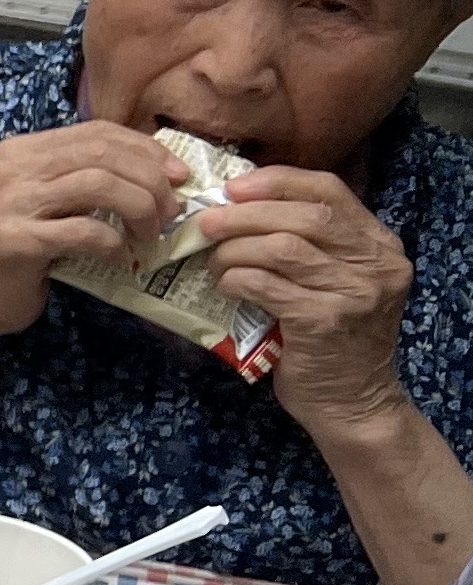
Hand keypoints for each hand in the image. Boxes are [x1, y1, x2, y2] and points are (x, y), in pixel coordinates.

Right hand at [0, 122, 186, 343]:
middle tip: (171, 211)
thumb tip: (159, 171)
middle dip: (151, 180)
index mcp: (22, 150)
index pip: (97, 132)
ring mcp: (13, 202)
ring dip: (141, 210)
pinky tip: (123, 260)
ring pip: (100, 185)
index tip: (178, 175)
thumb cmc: (18, 247)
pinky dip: (116, 246)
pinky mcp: (18, 239)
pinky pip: (87, 233)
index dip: (146, 149)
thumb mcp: (47, 200)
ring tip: (151, 234)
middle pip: (104, 154)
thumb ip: (83, 177)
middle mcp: (13, 167)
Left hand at [200, 166, 415, 434]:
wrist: (352, 402)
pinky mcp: (324, 321)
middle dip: (244, 215)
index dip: (276, 182)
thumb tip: (239, 204)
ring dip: (234, 251)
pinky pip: (265, 285)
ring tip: (213, 262)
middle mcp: (376, 264)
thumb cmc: (332, 338)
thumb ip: (309, 244)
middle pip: (302, 216)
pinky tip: (226, 286)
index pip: (329, 190)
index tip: (233, 187)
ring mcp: (355, 293)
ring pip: (280, 248)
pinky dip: (236, 279)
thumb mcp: (337, 281)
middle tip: (205, 223)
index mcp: (379, 245)